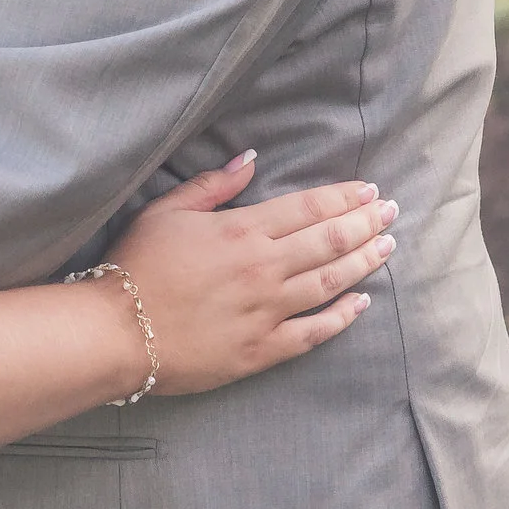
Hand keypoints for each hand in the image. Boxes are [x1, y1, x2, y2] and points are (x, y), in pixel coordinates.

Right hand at [102, 152, 394, 396]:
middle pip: (329, 242)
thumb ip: (213, 185)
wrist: (117, 332)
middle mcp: (263, 268)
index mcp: (242, 231)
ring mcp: (266, 311)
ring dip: (364, 263)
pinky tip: (361, 304)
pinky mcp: (261, 350)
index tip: (369, 191)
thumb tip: (251, 159)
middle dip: (366, 224)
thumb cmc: (136, 266)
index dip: (343, 198)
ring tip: (388, 248)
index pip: (308, 209)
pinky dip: (342, 317)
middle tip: (391, 213)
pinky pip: (313, 333)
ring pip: (330, 283)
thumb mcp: (166, 212)